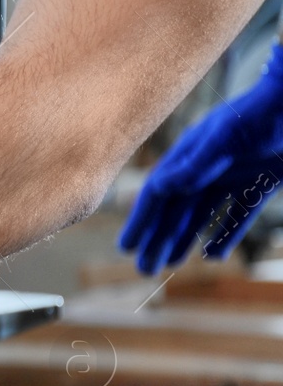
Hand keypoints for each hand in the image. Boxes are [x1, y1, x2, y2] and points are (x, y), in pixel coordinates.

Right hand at [120, 42, 282, 272]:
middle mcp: (204, 169)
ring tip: (169, 264)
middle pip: (174, 210)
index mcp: (188, 157)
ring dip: (183, 239)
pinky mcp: (257, 184)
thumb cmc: (259, 115)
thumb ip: (195, 162)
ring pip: (200, 216)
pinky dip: (225, 234)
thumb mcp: (224, 137)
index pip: (157, 194)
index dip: (140, 221)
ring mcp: (230, 177)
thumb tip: (161, 187)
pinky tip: (213, 255)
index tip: (126, 247)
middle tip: (145, 269)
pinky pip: (236, 215)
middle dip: (158, 239)